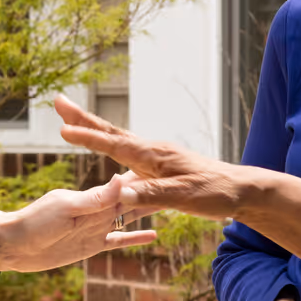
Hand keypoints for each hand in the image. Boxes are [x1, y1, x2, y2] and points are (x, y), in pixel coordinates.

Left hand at [0, 174, 159, 272]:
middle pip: (131, 201)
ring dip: (147, 212)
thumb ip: (96, 198)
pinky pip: (119, 240)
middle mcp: (97, 210)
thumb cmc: (33, 222)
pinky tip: (153, 236)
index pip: (124, 187)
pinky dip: (135, 237)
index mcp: (91, 197)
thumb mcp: (66, 208)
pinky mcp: (92, 244)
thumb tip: (122, 178)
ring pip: (129, 218)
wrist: (13, 245)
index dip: (146, 181)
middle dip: (153, 193)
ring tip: (172, 206)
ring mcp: (96, 227)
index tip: (169, 171)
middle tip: (181, 185)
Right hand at [51, 95, 261, 219]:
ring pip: (117, 141)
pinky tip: (108, 148)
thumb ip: (151, 194)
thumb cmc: (215, 193)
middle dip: (83, 119)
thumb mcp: (184, 197)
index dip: (87, 137)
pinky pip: (127, 154)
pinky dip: (109, 146)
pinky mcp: (161, 167)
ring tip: (72, 122)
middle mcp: (152, 152)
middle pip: (110, 132)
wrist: (241, 190)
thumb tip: (119, 192)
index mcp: (154, 156)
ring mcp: (156, 158)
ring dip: (93, 131)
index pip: (113, 144)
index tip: (62, 128)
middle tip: (58, 102)